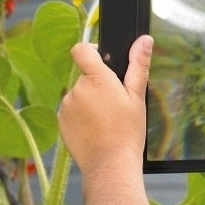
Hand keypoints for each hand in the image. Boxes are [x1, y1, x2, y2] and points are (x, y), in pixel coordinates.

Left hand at [58, 35, 154, 204]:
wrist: (110, 165)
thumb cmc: (128, 132)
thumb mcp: (137, 97)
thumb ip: (138, 65)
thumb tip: (144, 39)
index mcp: (97, 80)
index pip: (81, 50)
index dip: (91, 52)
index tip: (102, 62)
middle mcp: (77, 89)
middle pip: (84, 76)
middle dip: (97, 85)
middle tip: (114, 105)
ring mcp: (66, 105)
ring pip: (78, 94)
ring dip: (89, 102)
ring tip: (105, 121)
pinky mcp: (60, 121)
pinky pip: (70, 110)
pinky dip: (81, 116)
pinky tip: (95, 130)